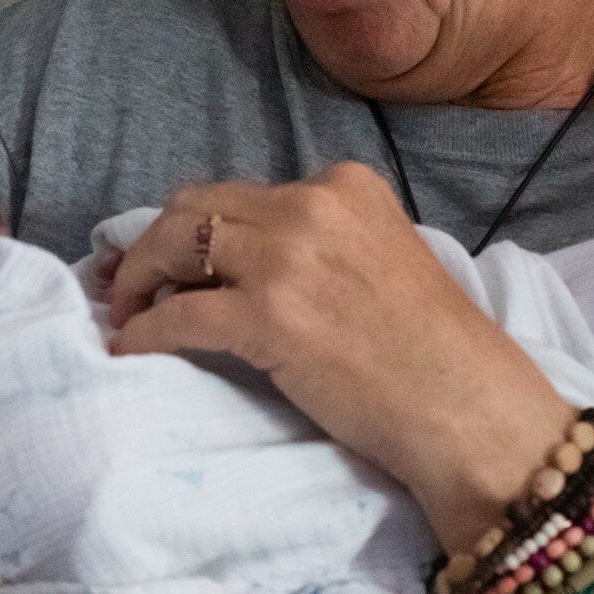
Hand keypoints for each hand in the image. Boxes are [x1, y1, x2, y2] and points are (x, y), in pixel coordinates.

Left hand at [103, 164, 572, 550]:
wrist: (467, 408)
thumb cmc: (431, 352)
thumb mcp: (378, 260)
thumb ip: (316, 244)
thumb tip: (232, 261)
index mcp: (344, 185)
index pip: (239, 195)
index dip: (194, 229)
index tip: (169, 261)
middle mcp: (311, 205)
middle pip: (194, 208)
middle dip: (152, 246)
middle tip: (128, 286)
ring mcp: (287, 258)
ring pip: (173, 246)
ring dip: (138, 283)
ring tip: (126, 316)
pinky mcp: (267, 315)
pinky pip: (176, 315)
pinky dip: (143, 332)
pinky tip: (131, 349)